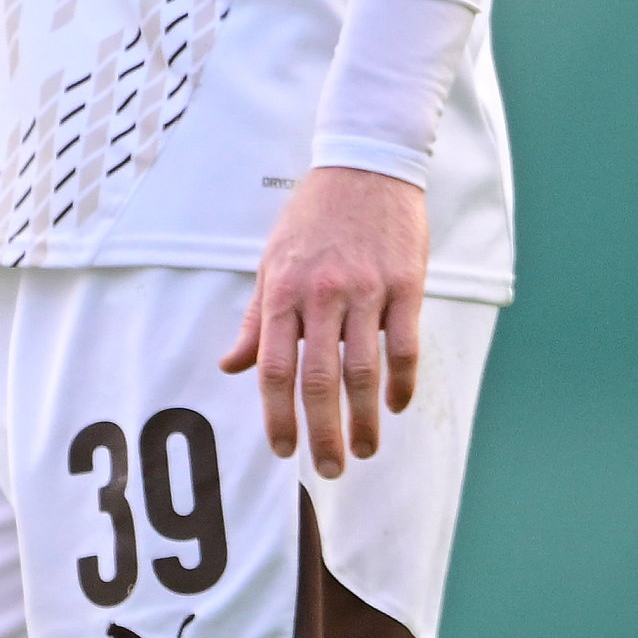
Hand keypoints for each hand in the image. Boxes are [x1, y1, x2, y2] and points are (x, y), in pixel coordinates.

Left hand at [223, 165, 426, 476]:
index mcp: (283, 291)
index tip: (283, 450)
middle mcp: (322, 294)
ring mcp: (366, 291)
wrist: (365, 166)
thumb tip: (230, 365)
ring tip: (364, 450)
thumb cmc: (312, 218)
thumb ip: (255, 319)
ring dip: (364, 418)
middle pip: (319, 378)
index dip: (276, 414)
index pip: (273, 366)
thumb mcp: (271, 262)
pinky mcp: (406, 286)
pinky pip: (406, 345)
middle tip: (328, 470)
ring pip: (364, 369)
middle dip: (322, 431)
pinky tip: (395, 407)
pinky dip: (402, 382)